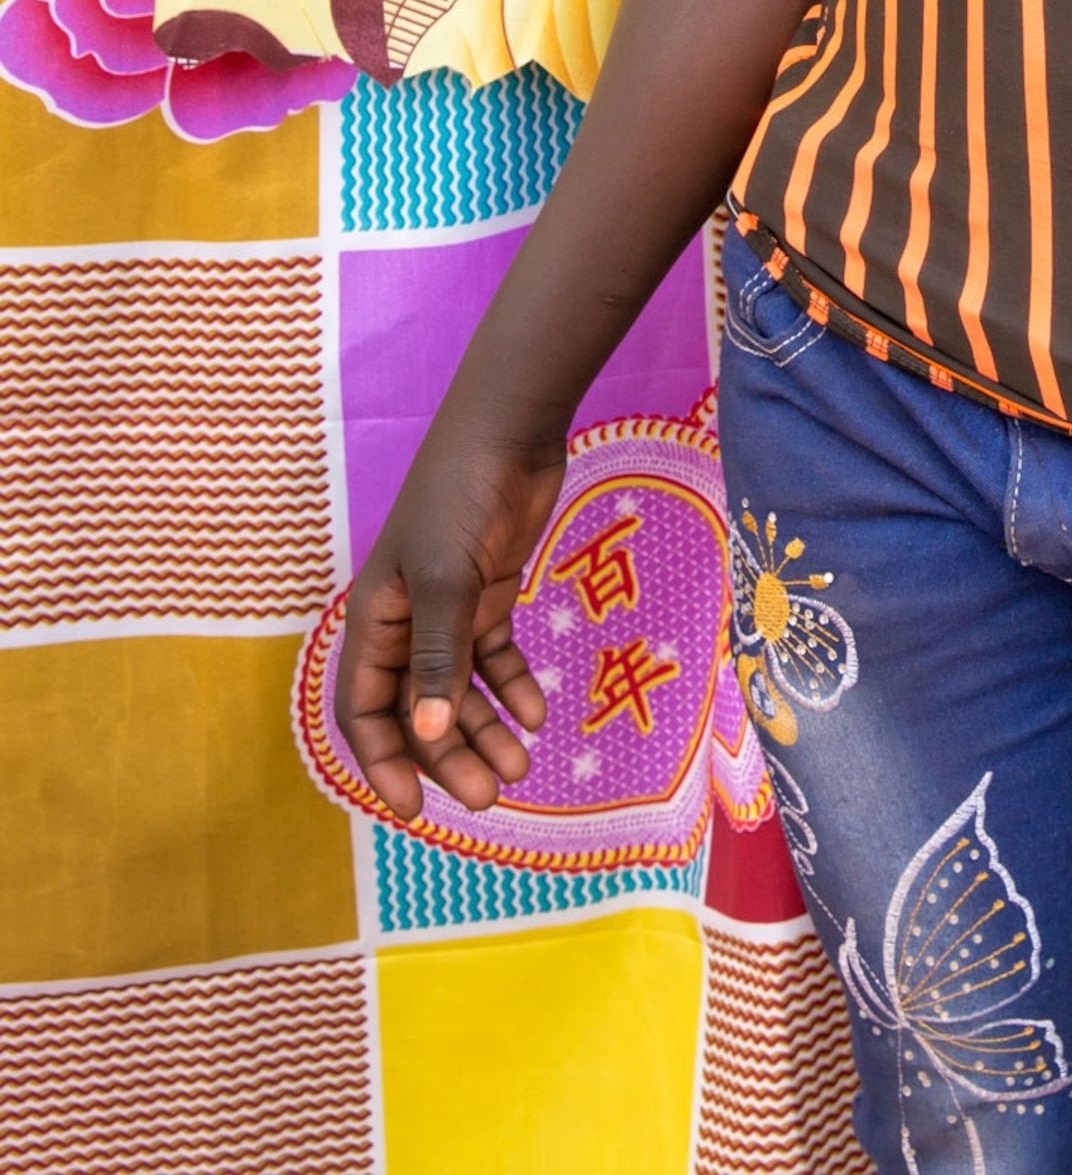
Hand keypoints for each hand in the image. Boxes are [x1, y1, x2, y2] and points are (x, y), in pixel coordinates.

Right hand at [333, 424, 565, 821]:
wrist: (510, 428)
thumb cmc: (460, 495)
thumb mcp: (445, 578)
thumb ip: (438, 657)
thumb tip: (427, 734)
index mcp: (374, 620)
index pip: (364, 710)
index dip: (384, 763)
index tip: (415, 812)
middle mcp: (406, 622)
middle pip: (419, 710)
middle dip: (449, 757)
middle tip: (492, 796)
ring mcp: (449, 608)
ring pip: (460, 689)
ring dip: (486, 729)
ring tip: (522, 766)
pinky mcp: (490, 592)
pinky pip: (494, 657)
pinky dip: (513, 687)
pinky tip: (538, 713)